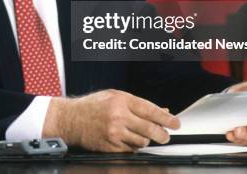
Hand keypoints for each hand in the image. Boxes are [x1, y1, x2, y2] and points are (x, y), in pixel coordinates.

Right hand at [42, 89, 179, 151]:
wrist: (70, 119)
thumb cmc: (92, 105)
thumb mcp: (114, 96)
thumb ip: (137, 103)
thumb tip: (161, 110)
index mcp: (120, 100)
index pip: (150, 110)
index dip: (166, 118)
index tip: (175, 123)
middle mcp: (118, 116)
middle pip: (149, 129)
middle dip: (162, 134)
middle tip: (166, 136)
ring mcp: (114, 133)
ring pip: (142, 142)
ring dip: (146, 140)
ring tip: (142, 135)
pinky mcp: (110, 146)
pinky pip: (130, 150)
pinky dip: (133, 146)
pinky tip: (129, 140)